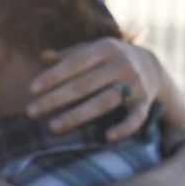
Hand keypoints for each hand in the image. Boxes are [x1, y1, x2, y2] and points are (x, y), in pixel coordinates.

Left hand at [27, 37, 166, 140]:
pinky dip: (124, 127)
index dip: (53, 76)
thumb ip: (69, 56)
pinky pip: (136, 117)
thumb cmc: (110, 59)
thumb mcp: (93, 51)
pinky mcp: (145, 101)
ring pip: (104, 101)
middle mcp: (121, 64)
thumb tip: (43, 56)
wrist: (153, 66)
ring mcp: (135, 83)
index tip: (32, 90)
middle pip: (84, 85)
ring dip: (78, 115)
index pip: (75, 63)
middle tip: (31, 112)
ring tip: (53, 127)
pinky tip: (107, 137)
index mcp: (105, 48)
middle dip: (55, 99)